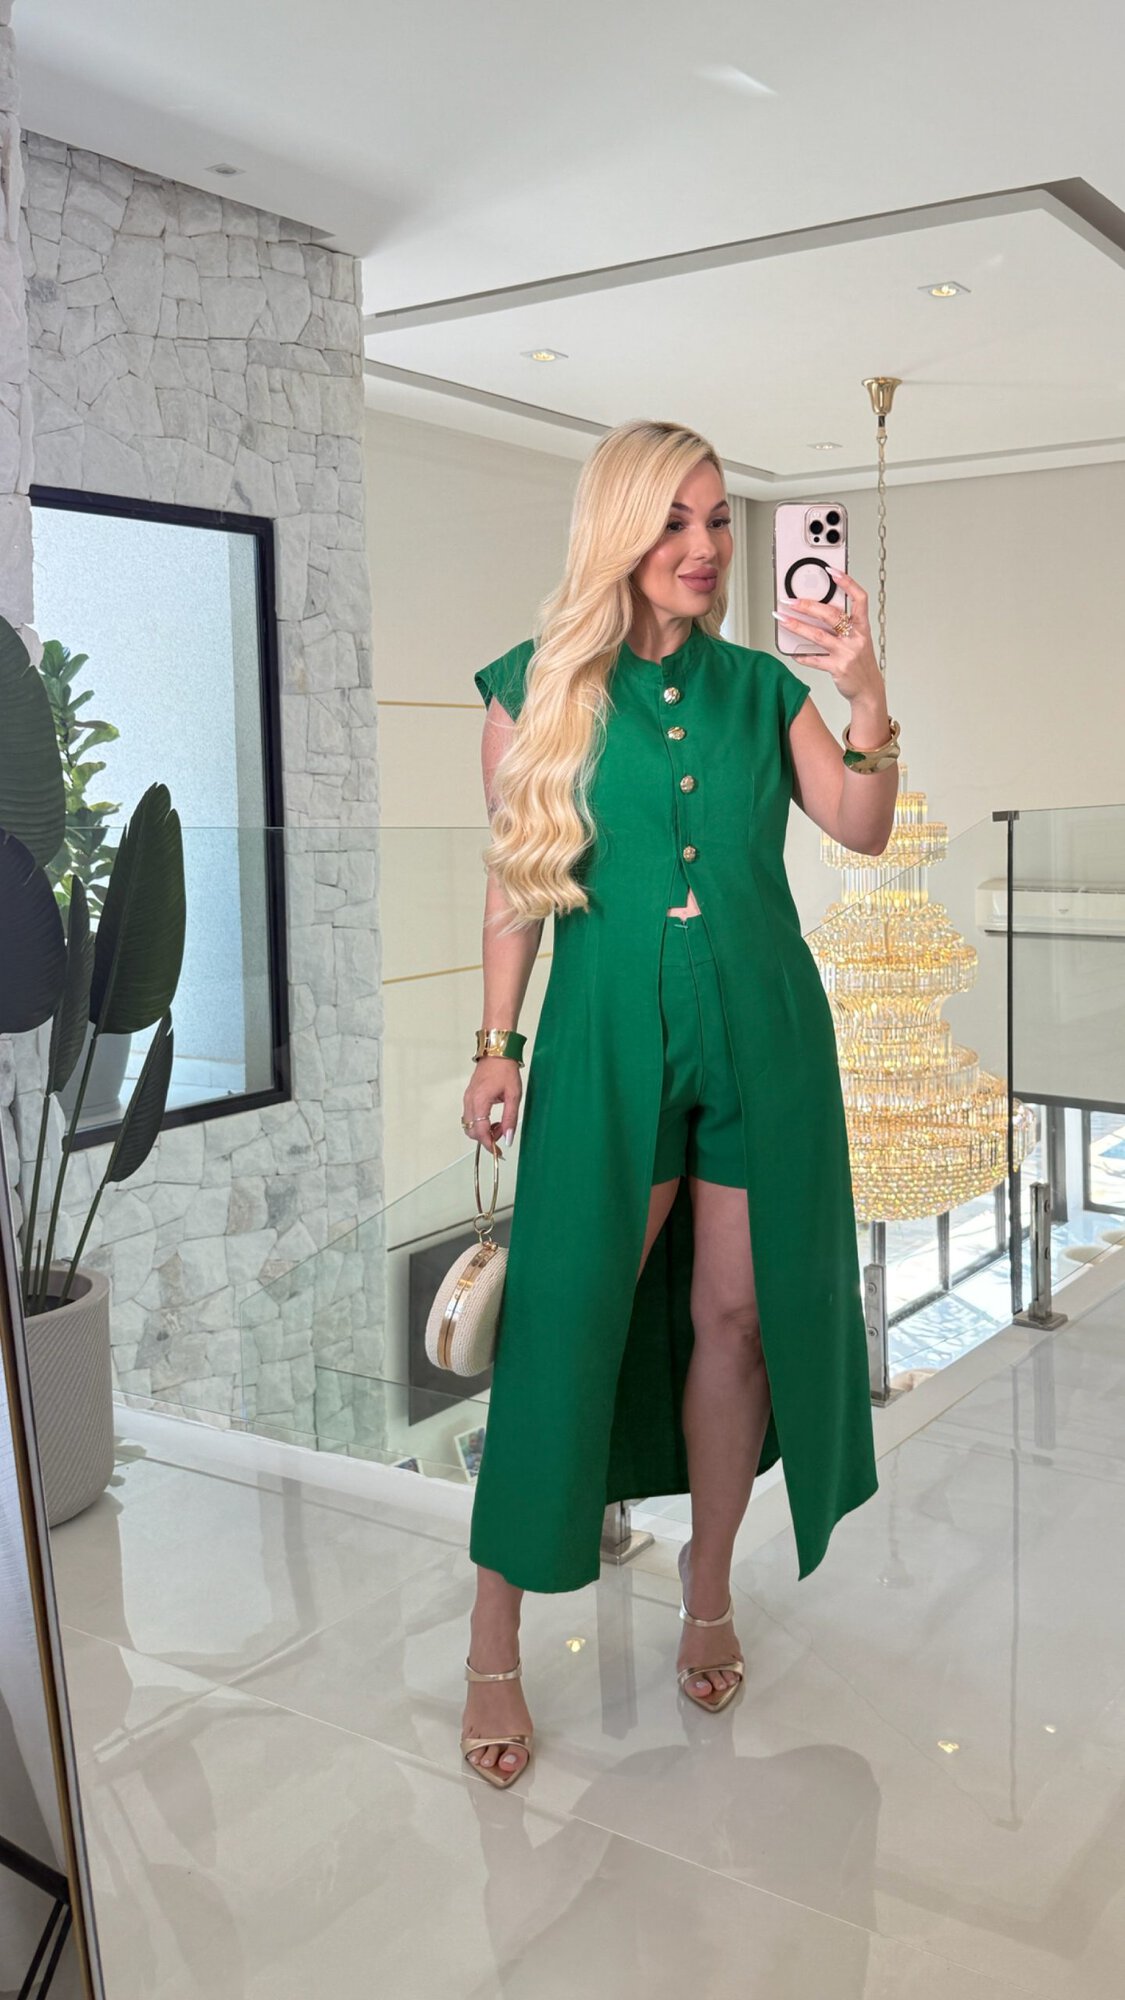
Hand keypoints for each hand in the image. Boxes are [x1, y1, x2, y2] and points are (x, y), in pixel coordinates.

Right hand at [462, 1057, 520, 1157]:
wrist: (497, 1052)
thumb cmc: (506, 1070)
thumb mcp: (514, 1095)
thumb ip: (510, 1119)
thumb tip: (508, 1139)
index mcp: (480, 1101)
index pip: (480, 1131)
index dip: (489, 1144)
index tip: (499, 1152)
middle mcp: (470, 1101)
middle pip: (471, 1131)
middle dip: (486, 1137)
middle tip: (502, 1132)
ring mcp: (467, 1099)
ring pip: (469, 1125)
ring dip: (483, 1130)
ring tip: (500, 1123)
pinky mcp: (469, 1097)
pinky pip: (470, 1117)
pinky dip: (480, 1123)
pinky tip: (493, 1117)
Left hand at [774, 567, 885, 709]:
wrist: (868, 689)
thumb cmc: (860, 661)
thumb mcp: (858, 639)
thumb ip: (842, 625)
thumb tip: (816, 610)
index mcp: (863, 627)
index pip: (859, 598)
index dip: (847, 583)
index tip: (832, 571)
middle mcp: (856, 638)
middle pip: (831, 615)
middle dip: (808, 605)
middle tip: (790, 600)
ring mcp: (847, 653)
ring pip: (818, 635)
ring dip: (798, 626)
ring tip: (783, 619)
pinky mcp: (838, 668)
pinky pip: (815, 660)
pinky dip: (802, 656)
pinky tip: (792, 652)